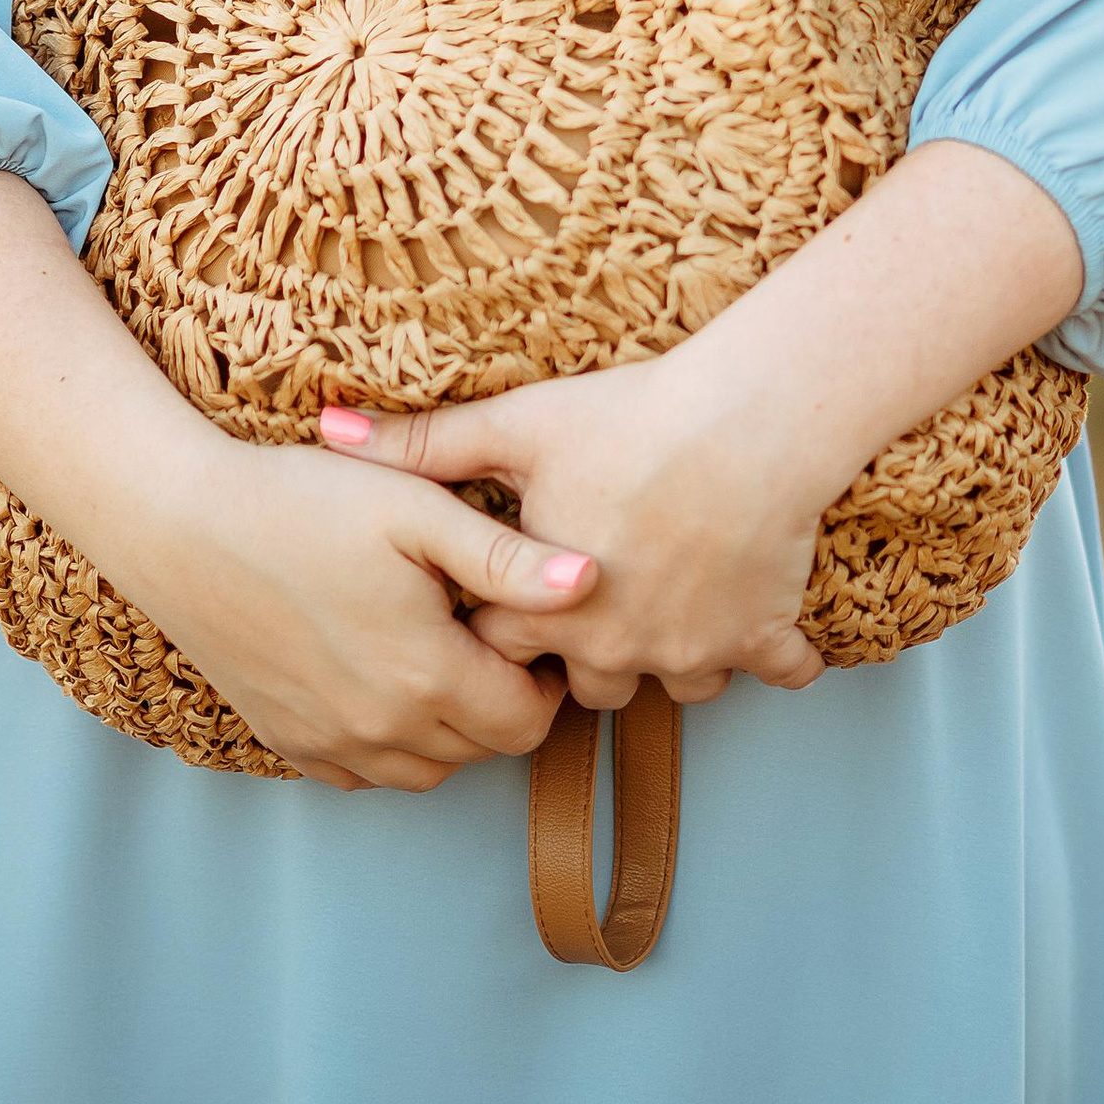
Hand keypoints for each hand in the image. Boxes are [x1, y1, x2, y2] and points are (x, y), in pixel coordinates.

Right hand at [102, 413, 603, 791]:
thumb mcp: (416, 510)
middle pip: (483, 749)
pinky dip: (391, 741)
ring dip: (451, 726)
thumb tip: (591, 583)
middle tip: (489, 629)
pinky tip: (382, 675)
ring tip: (439, 648)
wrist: (182, 524)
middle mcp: (383, 730)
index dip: (543, 676)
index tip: (527, 624)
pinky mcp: (289, 741)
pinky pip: (365, 772)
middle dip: (503, 699)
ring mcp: (331, 743)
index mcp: (428, 676)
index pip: (527, 721)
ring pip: (429, 769)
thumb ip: (507, 559)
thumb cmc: (304, 501)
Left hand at [319, 355, 826, 711]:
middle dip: (582, 650)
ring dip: (668, 651)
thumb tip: (327, 431)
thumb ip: (421, 445)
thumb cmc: (628, 418)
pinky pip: (776, 671)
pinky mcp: (760, 636)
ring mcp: (692, 651)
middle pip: (584, 683)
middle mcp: (616, 649)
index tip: (507, 593)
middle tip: (590, 599)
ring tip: (665, 599)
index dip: (499, 620)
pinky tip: (762, 623)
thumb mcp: (518, 425)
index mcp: (548, 609)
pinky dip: (772, 653)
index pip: (497, 652)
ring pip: (673, 685)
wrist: (746, 423)